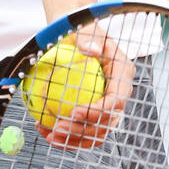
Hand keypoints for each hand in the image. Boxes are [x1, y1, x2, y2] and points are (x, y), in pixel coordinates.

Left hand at [38, 21, 135, 149]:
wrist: (75, 34)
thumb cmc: (82, 29)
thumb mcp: (86, 28)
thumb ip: (89, 38)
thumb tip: (92, 50)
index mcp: (122, 73)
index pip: (116, 100)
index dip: (98, 111)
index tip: (75, 112)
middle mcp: (118, 92)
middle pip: (107, 122)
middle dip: (83, 131)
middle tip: (57, 128)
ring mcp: (106, 104)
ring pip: (95, 132)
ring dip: (72, 139)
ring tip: (49, 134)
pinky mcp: (92, 111)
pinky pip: (82, 128)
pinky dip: (65, 135)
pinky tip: (45, 130)